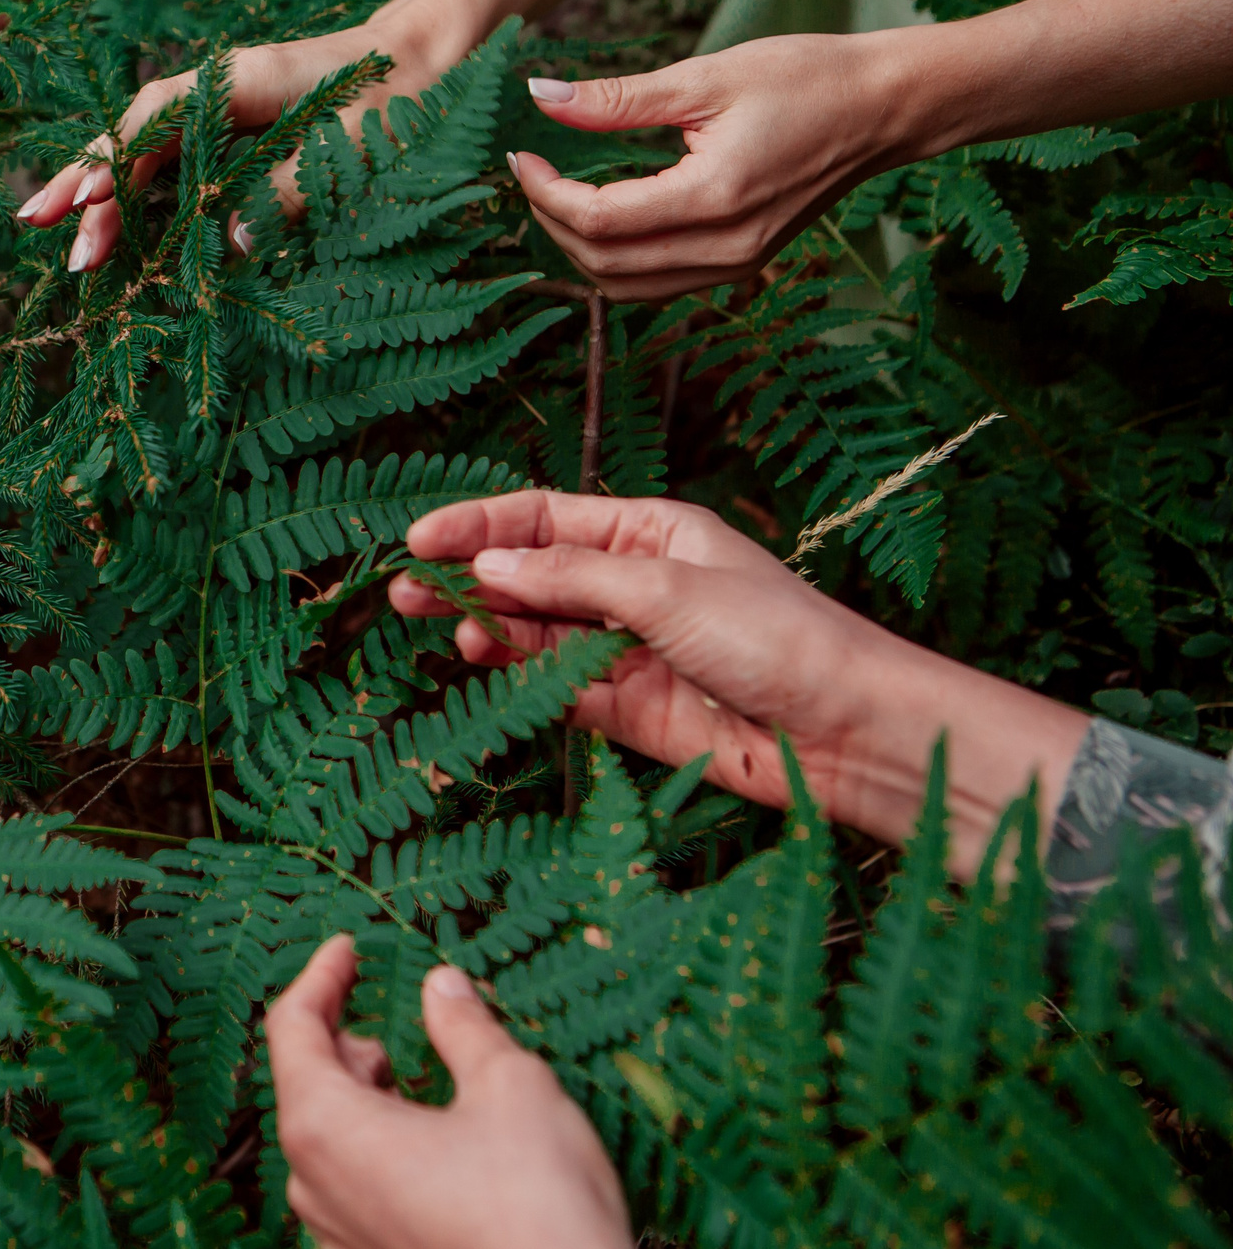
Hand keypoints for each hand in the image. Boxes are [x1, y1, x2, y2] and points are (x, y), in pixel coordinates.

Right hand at [17, 0, 484, 273]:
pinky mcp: (242, 138)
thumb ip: (289, 191)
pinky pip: (181, 169)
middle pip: (137, 138)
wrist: (441, 57)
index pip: (157, 119)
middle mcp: (222, 93)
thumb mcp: (355, 147)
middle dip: (91, 187)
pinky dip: (148, 200)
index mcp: (241, 79)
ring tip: (73, 251)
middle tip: (47, 236)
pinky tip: (123, 233)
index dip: (115, 160)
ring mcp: (228, 114)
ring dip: (111, 200)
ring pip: (152, 156)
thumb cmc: (406, 96)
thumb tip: (232, 244)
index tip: (81, 202)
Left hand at [267, 937, 703, 1248]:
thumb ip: (462, 1025)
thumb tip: (441, 985)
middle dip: (344, 1046)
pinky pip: (357, 1201)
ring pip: (329, 1151)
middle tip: (392, 1027)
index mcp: (324, 1127)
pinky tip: (435, 1158)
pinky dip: (381, 1163)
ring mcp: (340, 1244)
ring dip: (362, 1108)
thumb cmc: (539, 1203)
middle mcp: (312, 1189)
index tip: (347, 949)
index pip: (292, 1029)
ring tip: (413, 1090)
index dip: (320, 978)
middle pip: (305, 1091)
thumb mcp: (508, 1083)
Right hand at [386, 491, 1087, 866]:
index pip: (544, 518)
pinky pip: (557, 687)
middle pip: (529, 575)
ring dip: (488, 628)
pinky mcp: (629, 710)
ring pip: (536, 633)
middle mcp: (634, 585)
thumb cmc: (777, 636)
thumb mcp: (664, 587)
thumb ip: (569, 578)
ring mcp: (629, 649)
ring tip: (442, 628)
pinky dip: (519, 677)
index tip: (419, 541)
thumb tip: (487, 566)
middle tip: (404, 593)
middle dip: (468, 580)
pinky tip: (486, 663)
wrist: (844, 730)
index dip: (478, 526)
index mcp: (650, 533)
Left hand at [509, 32, 926, 299]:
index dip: (545, 193)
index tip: (522, 156)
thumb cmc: (806, 79)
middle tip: (532, 173)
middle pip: (602, 264)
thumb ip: (617, 100)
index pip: (599, 220)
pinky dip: (615, 259)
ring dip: (579, 249)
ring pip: (624, 287)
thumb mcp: (705, 77)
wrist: (884, 109)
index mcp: (713, 198)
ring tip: (557, 196)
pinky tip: (602, 214)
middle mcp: (724, 248)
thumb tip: (541, 96)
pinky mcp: (740, 265)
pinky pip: (656, 284)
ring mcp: (734, 265)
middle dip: (551, 223)